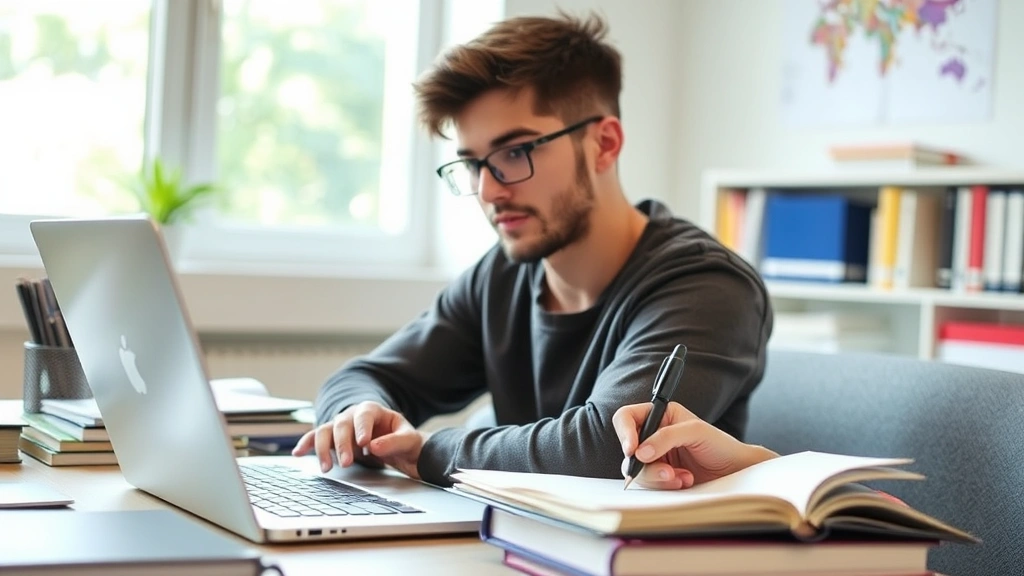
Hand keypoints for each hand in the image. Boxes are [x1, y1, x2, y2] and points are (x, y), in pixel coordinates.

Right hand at [292, 401, 429, 479]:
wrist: (398, 445)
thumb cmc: (403, 440)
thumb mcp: (408, 440)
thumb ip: (395, 442)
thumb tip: (375, 447)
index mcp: (373, 410)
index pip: (365, 414)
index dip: (362, 428)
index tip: (364, 443)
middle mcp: (353, 415)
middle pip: (342, 425)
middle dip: (343, 444)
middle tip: (347, 464)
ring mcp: (340, 426)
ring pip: (325, 431)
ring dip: (323, 449)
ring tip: (326, 468)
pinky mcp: (333, 438)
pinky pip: (315, 438)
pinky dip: (306, 444)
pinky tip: (297, 453)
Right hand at [612, 401, 776, 489]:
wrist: (735, 472)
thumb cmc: (720, 445)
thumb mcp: (695, 432)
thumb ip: (666, 437)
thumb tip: (639, 452)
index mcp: (660, 416)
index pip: (626, 418)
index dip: (624, 432)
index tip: (632, 450)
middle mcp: (654, 435)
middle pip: (628, 449)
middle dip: (646, 464)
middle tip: (668, 472)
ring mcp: (656, 457)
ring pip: (638, 470)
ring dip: (659, 477)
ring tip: (682, 478)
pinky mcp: (660, 476)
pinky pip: (649, 484)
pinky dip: (665, 486)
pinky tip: (684, 482)